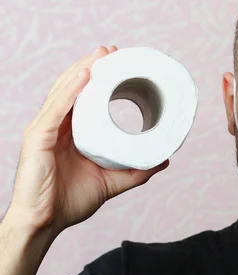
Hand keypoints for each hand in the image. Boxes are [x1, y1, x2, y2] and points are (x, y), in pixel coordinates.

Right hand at [6, 46, 168, 237]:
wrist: (46, 223)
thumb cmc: (70, 201)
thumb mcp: (111, 181)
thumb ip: (136, 171)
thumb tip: (163, 160)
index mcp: (70, 131)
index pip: (82, 96)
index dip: (98, 77)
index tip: (118, 62)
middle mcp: (56, 125)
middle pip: (72, 87)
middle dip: (92, 66)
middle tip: (113, 51)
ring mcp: (45, 129)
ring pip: (63, 91)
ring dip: (83, 69)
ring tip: (102, 55)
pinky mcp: (37, 138)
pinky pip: (56, 109)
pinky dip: (70, 90)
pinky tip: (84, 75)